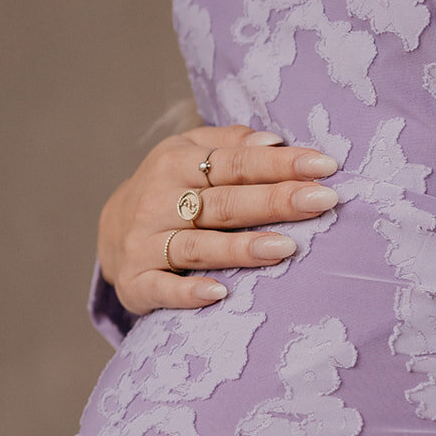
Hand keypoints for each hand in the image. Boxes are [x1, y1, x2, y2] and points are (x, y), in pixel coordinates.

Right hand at [98, 124, 339, 313]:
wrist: (111, 232)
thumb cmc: (170, 189)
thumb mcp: (189, 152)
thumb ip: (231, 143)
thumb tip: (274, 141)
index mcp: (176, 163)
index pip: (234, 162)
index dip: (280, 164)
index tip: (324, 166)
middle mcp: (158, 201)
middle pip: (224, 202)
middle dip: (275, 201)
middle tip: (322, 201)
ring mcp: (145, 243)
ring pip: (199, 246)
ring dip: (241, 247)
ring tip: (286, 248)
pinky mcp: (136, 282)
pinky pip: (163, 289)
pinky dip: (188, 293)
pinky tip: (219, 294)